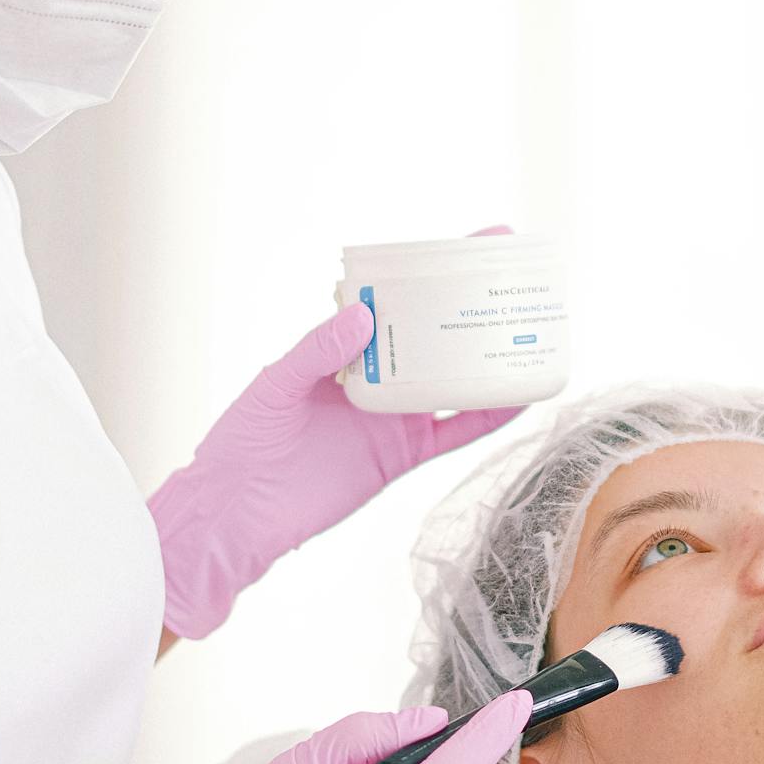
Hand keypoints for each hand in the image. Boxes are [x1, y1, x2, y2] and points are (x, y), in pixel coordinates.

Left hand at [149, 265, 522, 640]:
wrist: (240, 515)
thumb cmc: (242, 443)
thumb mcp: (274, 385)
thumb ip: (316, 350)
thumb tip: (362, 314)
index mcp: (340, 350)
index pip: (389, 302)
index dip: (424, 276)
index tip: (463, 248)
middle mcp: (372, 378)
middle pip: (429, 336)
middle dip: (466, 308)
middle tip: (507, 279)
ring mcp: (390, 417)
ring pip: (449, 381)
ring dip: (485, 360)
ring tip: (523, 332)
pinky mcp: (401, 456)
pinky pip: (452, 433)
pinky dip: (485, 417)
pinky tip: (516, 399)